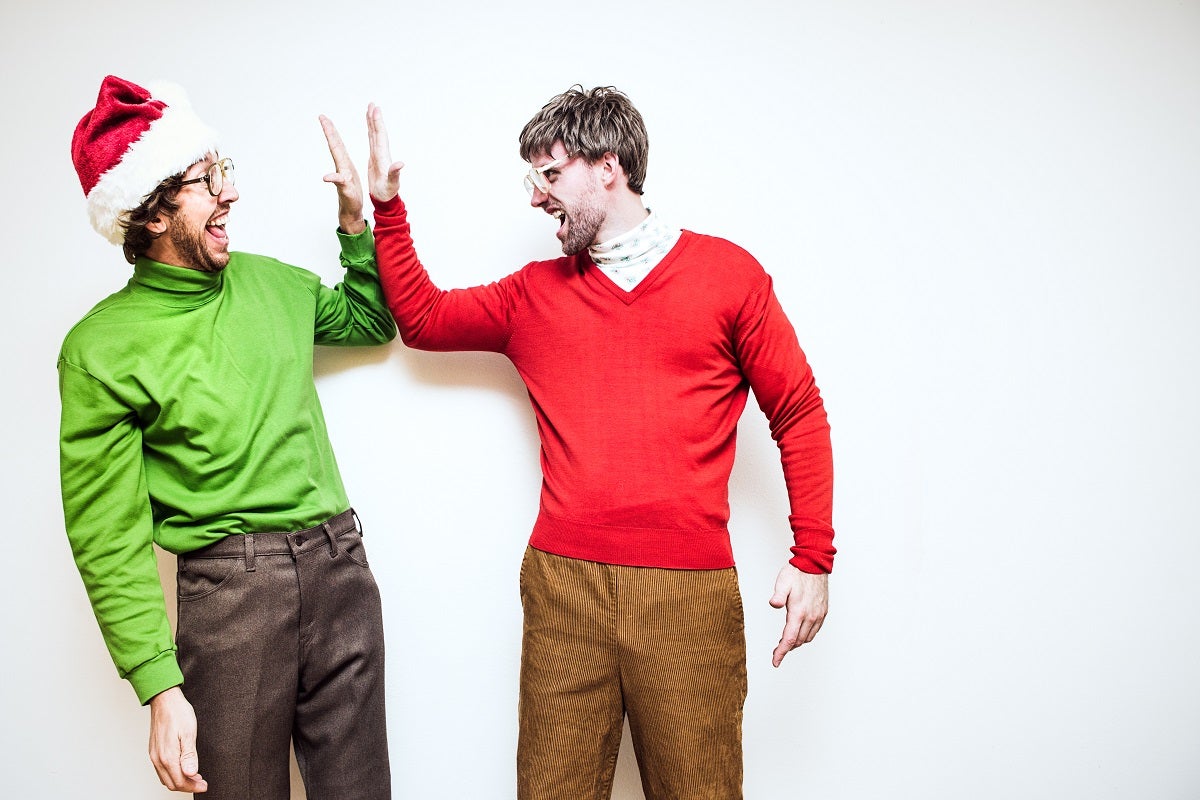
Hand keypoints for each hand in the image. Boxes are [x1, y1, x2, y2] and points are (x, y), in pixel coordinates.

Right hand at [148, 686, 207, 792]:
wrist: (164, 700)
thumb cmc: (178, 713)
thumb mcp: (189, 733)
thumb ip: (189, 755)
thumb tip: (191, 773)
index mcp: (168, 756)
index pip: (180, 781)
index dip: (193, 787)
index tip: (204, 786)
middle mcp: (158, 759)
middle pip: (172, 783)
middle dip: (187, 786)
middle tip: (201, 783)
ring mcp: (154, 755)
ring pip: (166, 778)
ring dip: (180, 781)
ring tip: (195, 777)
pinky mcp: (154, 751)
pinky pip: (162, 770)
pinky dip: (172, 774)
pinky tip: (183, 768)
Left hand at [319, 114, 365, 234]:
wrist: (351, 210)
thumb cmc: (349, 202)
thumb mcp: (346, 192)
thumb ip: (338, 182)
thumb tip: (327, 177)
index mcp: (343, 167)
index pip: (335, 146)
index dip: (330, 132)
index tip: (324, 120)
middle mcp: (342, 165)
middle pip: (335, 144)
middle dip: (329, 130)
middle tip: (322, 117)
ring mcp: (344, 168)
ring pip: (337, 148)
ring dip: (333, 135)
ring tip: (327, 122)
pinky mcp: (347, 172)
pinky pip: (342, 155)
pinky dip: (339, 145)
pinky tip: (336, 138)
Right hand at [365, 103, 404, 202]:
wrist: (386, 199)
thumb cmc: (387, 193)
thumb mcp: (391, 184)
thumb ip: (395, 173)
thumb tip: (400, 164)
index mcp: (383, 157)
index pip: (380, 136)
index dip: (378, 123)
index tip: (375, 109)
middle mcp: (382, 153)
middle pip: (378, 132)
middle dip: (375, 118)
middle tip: (372, 104)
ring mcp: (379, 155)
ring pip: (375, 135)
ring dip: (373, 122)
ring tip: (370, 109)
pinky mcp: (375, 158)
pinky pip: (372, 141)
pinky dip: (370, 132)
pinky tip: (369, 127)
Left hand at [768, 565, 828, 666]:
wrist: (814, 564)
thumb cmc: (797, 573)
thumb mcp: (783, 582)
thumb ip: (778, 595)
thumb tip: (773, 604)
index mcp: (799, 612)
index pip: (790, 639)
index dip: (782, 652)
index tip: (775, 661)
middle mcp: (811, 616)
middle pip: (798, 641)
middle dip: (787, 648)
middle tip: (777, 651)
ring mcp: (818, 615)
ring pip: (808, 637)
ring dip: (797, 642)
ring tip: (787, 642)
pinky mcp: (823, 612)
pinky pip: (815, 630)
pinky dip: (806, 635)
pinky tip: (800, 632)